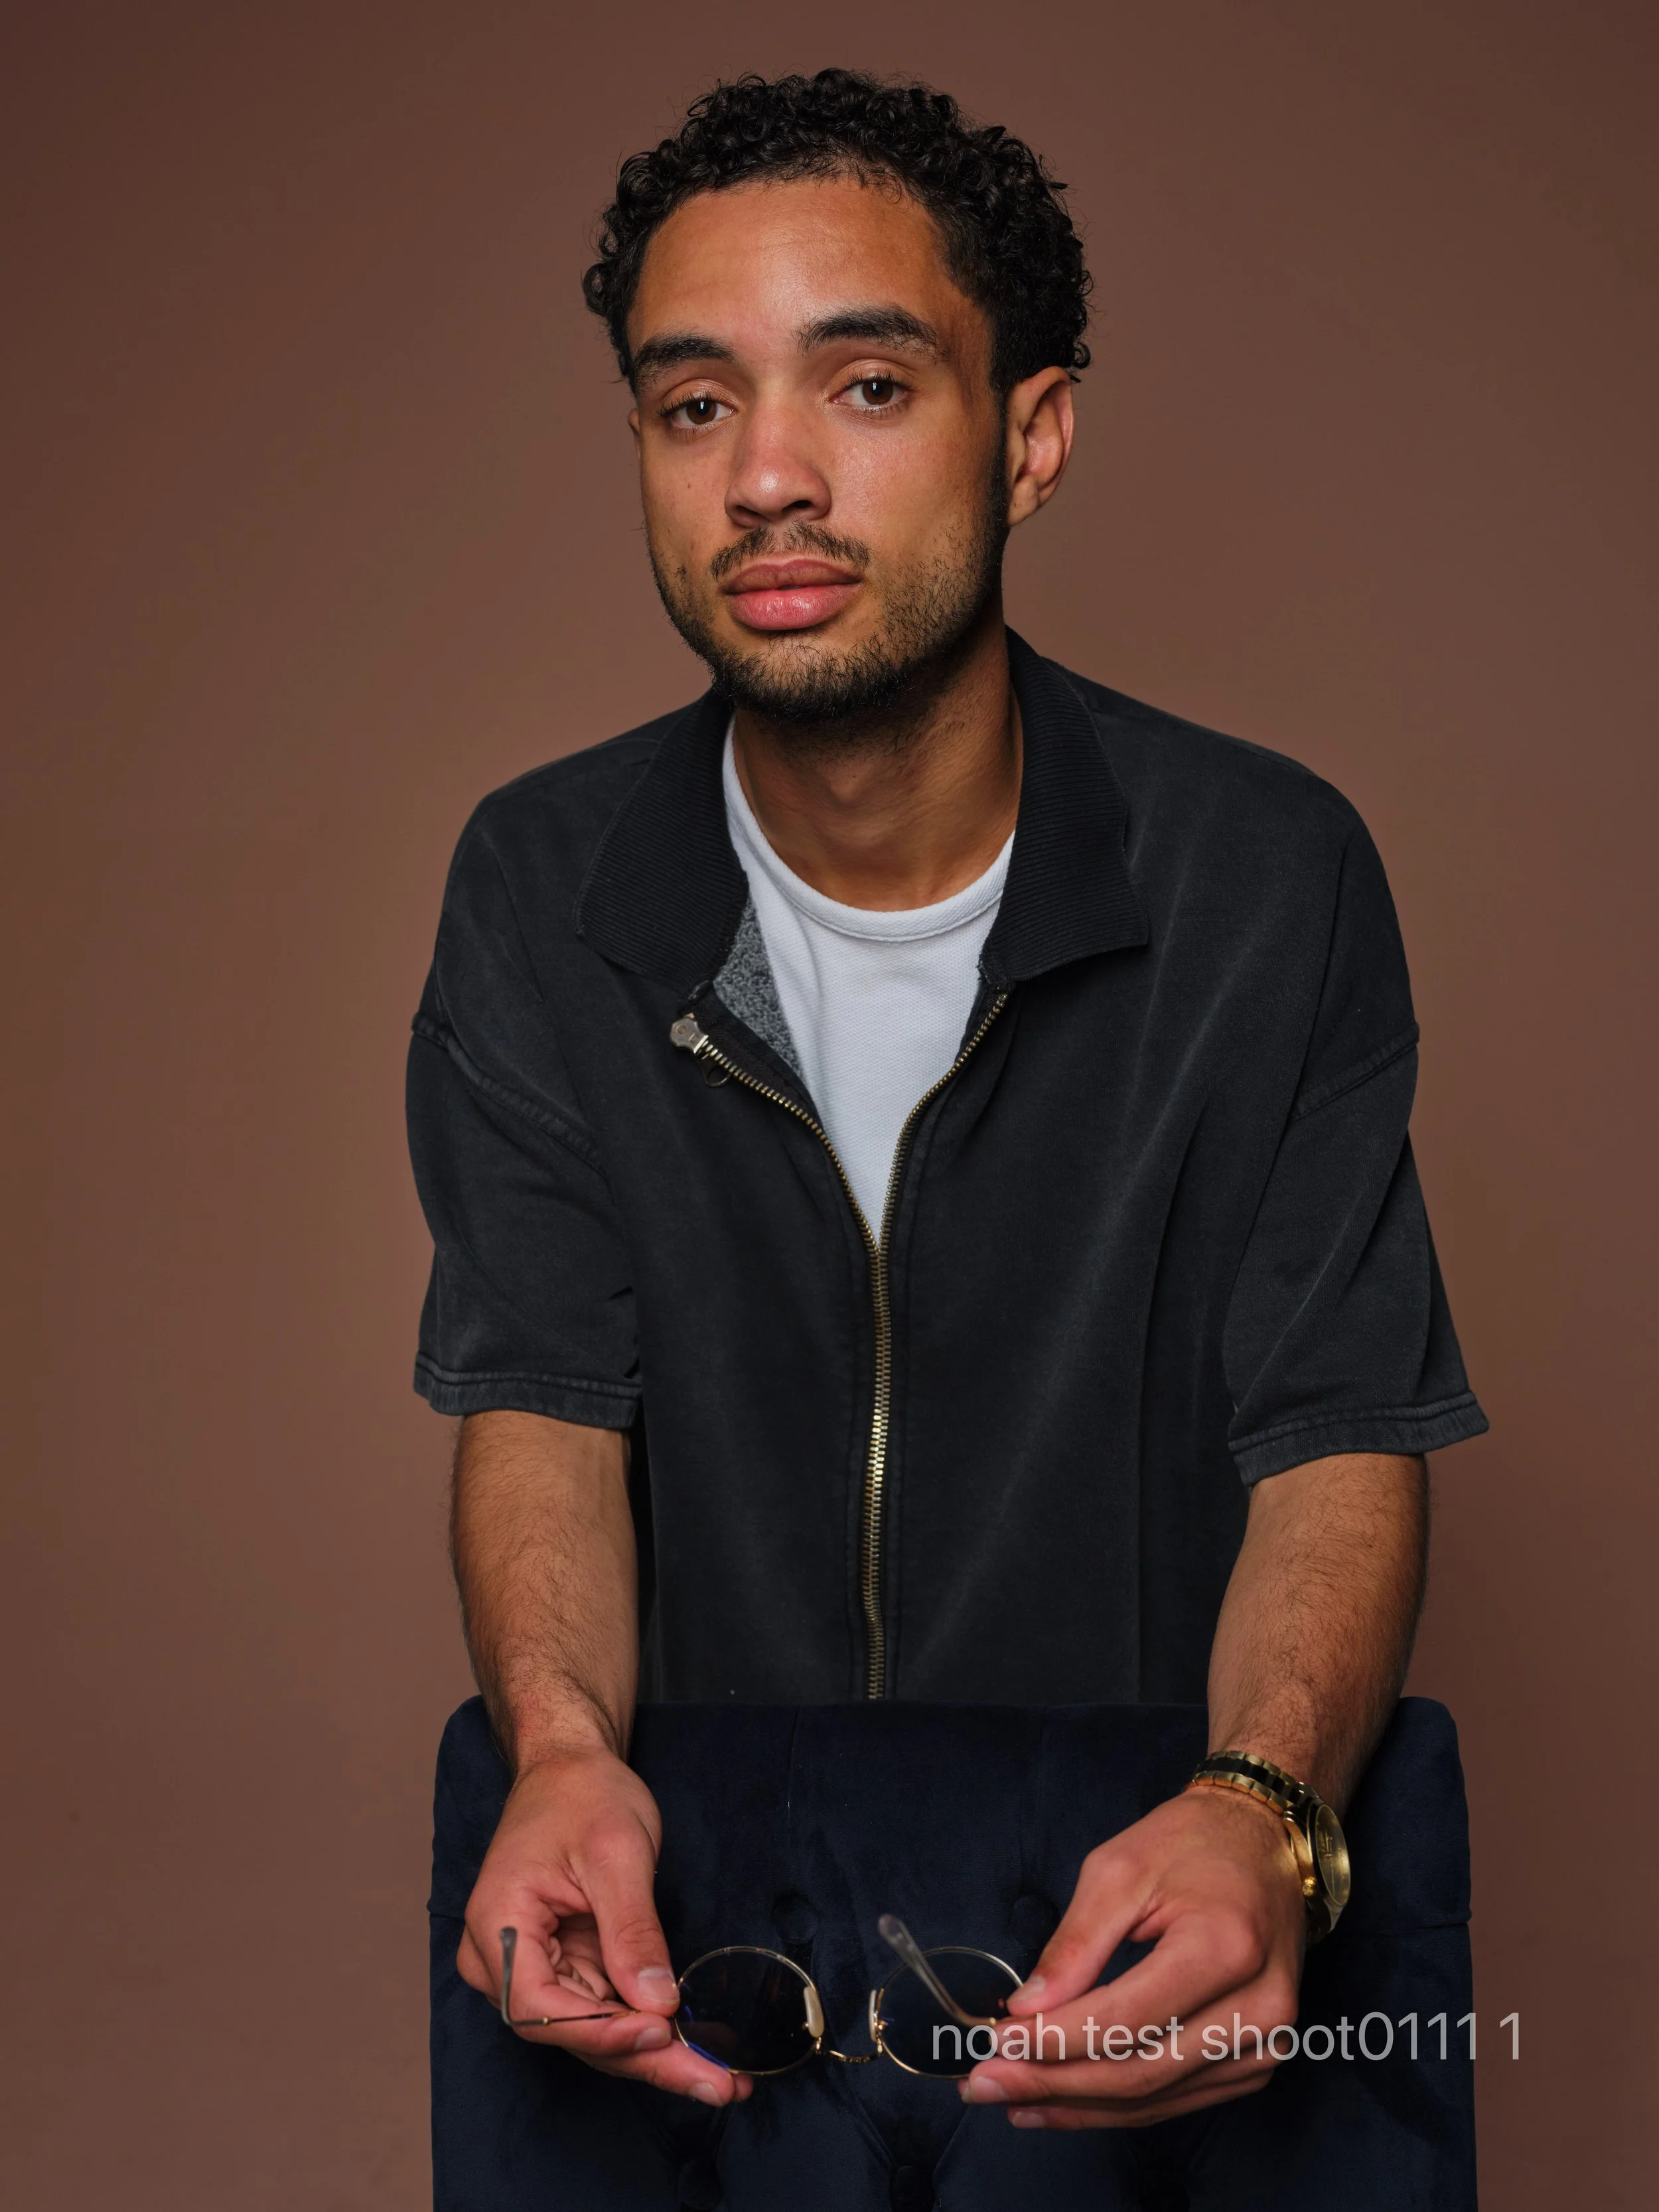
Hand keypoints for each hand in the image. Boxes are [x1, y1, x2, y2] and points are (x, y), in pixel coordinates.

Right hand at [458, 1745, 749, 2106]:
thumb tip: (656, 2003)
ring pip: (595, 2032)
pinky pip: (607, 2011)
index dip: (604, 2030)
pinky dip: (652, 2029)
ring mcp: (534, 1970)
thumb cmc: (582, 1794)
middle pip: (574, 2032)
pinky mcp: (567, 1970)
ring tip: (724, 2077)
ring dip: (659, 2055)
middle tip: (718, 2083)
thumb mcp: (614, 1852)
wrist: (571, 1768)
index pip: (541, 2008)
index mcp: (498, 1929)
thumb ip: (631, 1930)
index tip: (662, 2031)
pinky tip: (699, 2049)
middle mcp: (503, 1963)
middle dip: (649, 2058)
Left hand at [960, 1787, 1304, 2127]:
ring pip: (1157, 2096)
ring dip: (1080, 2105)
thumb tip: (1027, 2010)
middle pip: (1140, 2070)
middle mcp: (1258, 2006)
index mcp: (1225, 1947)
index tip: (995, 2043)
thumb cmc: (1191, 1844)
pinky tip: (1069, 2103)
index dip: (1055, 2039)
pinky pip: (1179, 2097)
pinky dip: (1120, 2105)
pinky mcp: (1259, 2059)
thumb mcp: (1119, 1870)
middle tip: (987, 2084)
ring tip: (1015, 2101)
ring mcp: (1266, 2041)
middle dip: (1054, 2081)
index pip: (1125, 2018)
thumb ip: (1075, 1944)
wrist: (1263, 1842)